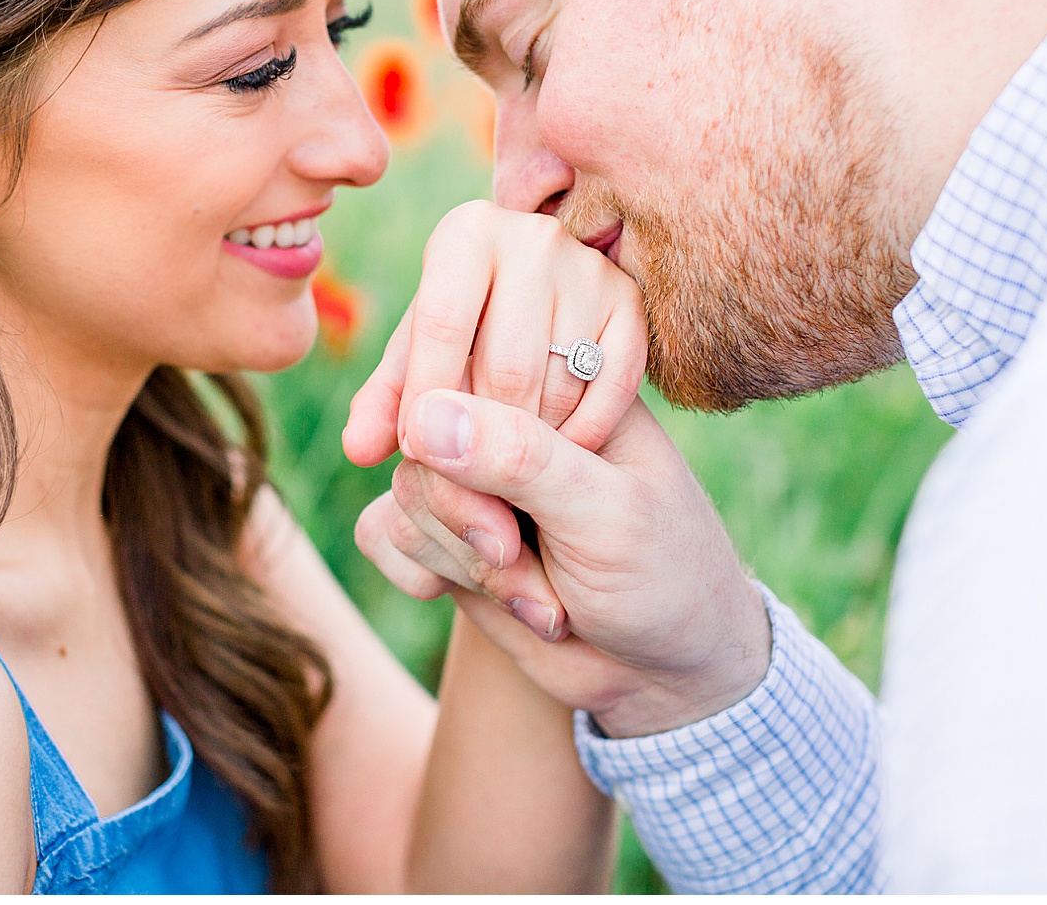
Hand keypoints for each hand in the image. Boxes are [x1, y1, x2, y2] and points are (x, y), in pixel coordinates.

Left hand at [342, 199, 648, 466]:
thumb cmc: (465, 353)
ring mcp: (591, 267)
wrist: (547, 333)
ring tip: (509, 458)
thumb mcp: (421, 370)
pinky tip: (558, 449)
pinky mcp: (635, 306)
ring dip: (530, 444)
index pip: (440, 325)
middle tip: (467, 469)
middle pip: (504, 369)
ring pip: (557, 388)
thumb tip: (358, 448)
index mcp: (466, 232)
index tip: (414, 452)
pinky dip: (581, 436)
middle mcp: (534, 234)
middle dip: (480, 436)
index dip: (423, 401)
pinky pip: (609, 393)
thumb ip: (388, 407)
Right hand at [355, 390, 770, 738]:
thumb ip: (520, 459)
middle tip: (520, 561)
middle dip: (465, 521)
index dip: (459, 445)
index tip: (503, 525)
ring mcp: (474, 481)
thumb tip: (423, 414)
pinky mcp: (446, 535)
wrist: (664, 673)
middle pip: (422, 441)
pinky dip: (421, 576)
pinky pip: (382, 535)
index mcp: (561, 387)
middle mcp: (509, 426)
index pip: (467, 373)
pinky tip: (493, 601)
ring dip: (464, 563)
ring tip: (544, 599)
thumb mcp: (606, 514)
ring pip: (402, 494)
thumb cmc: (662, 577)